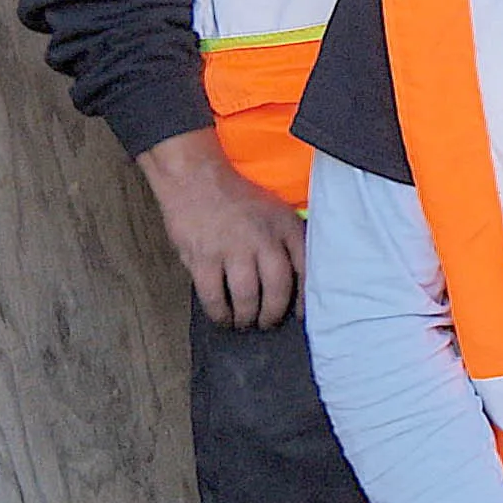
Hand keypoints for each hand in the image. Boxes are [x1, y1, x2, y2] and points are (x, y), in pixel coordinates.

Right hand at [137, 128, 303, 327]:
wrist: (196, 180)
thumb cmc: (238, 198)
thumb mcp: (277, 212)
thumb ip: (289, 240)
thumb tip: (300, 277)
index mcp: (285, 227)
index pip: (305, 269)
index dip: (305, 298)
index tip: (301, 316)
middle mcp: (262, 239)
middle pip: (277, 288)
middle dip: (273, 313)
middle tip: (267, 323)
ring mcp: (232, 249)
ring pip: (247, 297)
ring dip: (247, 317)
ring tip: (245, 322)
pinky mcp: (203, 257)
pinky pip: (213, 295)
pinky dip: (219, 312)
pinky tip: (222, 317)